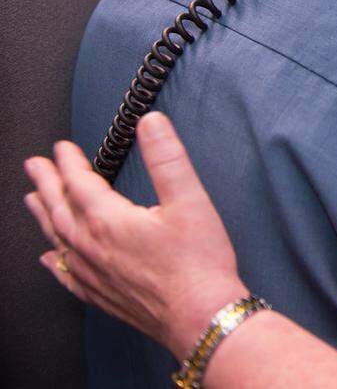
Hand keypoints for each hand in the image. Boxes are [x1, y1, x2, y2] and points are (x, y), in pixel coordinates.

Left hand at [23, 113, 247, 357]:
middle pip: (59, 209)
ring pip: (57, 239)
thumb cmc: (198, 262)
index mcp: (109, 220)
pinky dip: (55, 263)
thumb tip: (151, 124)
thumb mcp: (190, 200)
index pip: (79, 183)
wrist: (200, 315)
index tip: (62, 148)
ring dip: (44, 216)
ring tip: (33, 200)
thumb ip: (167, 158)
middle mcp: (92, 247)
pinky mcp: (102, 295)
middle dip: (46, 184)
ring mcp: (93, 274)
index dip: (69, 162)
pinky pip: (67, 276)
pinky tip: (51, 259)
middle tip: (35, 166)